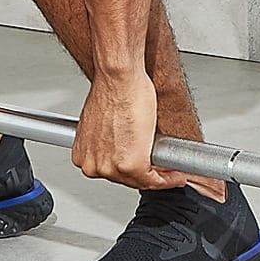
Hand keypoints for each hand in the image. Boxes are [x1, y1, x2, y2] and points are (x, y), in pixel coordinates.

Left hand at [71, 70, 220, 198]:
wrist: (118, 79)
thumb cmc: (112, 91)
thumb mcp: (105, 125)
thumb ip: (111, 142)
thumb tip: (124, 147)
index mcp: (83, 156)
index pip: (112, 173)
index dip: (133, 173)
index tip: (148, 171)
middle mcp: (93, 165)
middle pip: (125, 180)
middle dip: (147, 174)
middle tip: (163, 170)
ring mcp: (110, 168)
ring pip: (140, 181)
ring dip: (159, 177)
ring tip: (170, 171)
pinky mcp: (131, 165)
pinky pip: (154, 180)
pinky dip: (168, 179)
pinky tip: (175, 175)